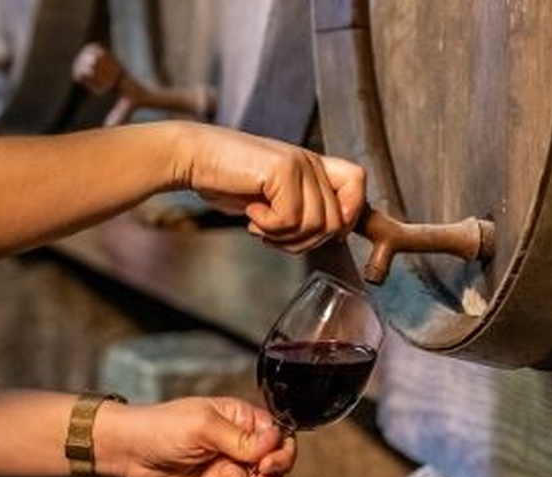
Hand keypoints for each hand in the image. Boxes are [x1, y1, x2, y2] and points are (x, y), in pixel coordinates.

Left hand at [95, 397, 295, 476]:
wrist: (130, 452)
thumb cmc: (162, 426)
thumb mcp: (203, 426)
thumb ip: (239, 438)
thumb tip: (274, 439)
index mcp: (241, 418)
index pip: (277, 436)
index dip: (279, 452)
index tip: (268, 465)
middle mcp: (239, 442)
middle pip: (270, 466)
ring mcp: (227, 466)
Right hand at [176, 123, 365, 252]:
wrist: (194, 159)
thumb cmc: (228, 180)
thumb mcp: (272, 199)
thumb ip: (303, 211)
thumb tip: (333, 234)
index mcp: (313, 166)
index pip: (358, 182)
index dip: (350, 212)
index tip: (325, 232)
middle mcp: (310, 162)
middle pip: (335, 221)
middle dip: (304, 241)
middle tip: (273, 233)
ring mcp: (299, 164)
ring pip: (315, 224)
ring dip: (283, 236)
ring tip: (260, 224)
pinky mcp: (282, 169)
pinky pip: (290, 219)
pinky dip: (267, 226)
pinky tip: (250, 212)